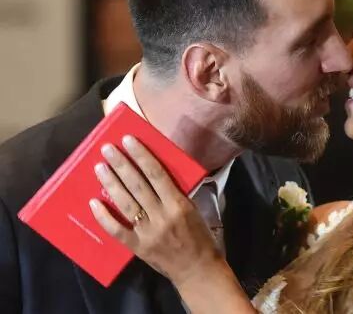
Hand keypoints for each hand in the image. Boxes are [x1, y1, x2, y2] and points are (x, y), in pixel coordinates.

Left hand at [89, 135, 219, 286]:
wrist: (198, 270)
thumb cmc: (200, 236)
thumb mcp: (194, 209)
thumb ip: (176, 193)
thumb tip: (155, 174)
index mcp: (179, 204)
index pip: (157, 174)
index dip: (141, 155)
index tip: (128, 140)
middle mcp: (162, 216)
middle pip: (137, 185)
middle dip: (121, 165)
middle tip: (108, 148)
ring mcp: (147, 233)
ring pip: (125, 203)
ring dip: (111, 184)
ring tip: (100, 167)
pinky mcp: (137, 247)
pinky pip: (116, 230)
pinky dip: (104, 216)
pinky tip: (93, 202)